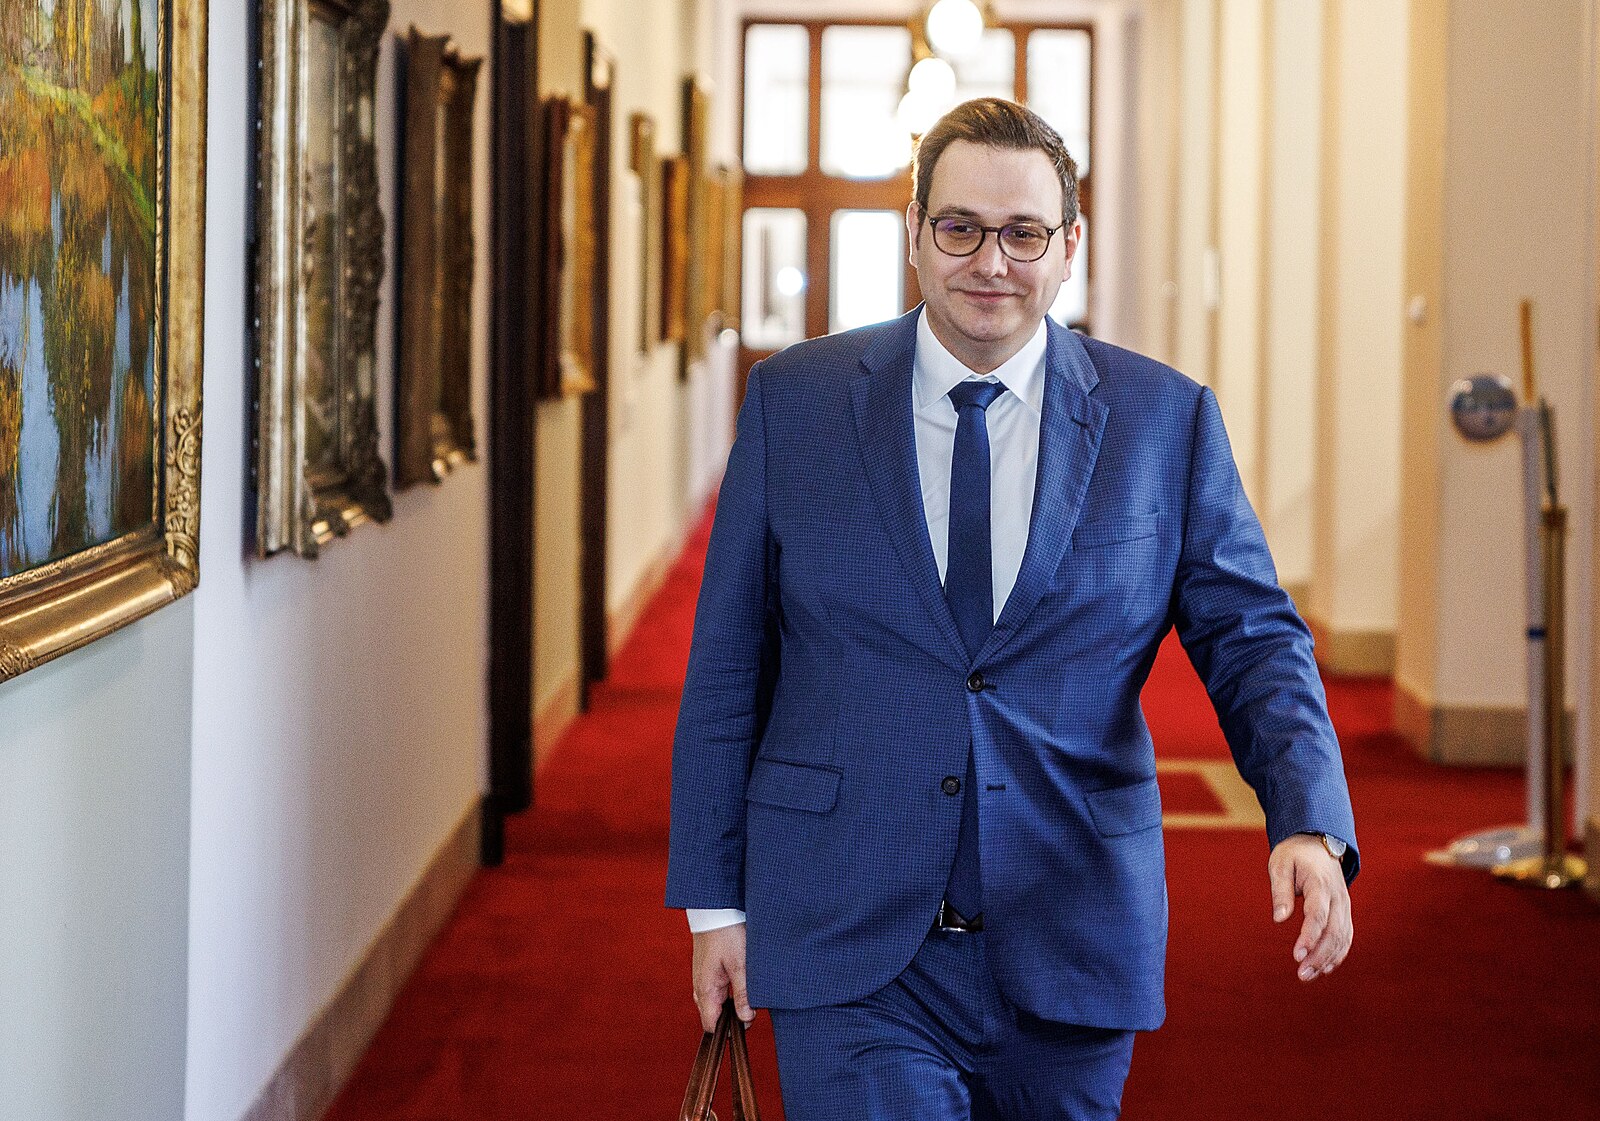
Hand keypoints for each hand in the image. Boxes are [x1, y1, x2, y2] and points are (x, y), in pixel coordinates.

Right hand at [691, 923, 753, 1031]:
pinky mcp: (709, 971)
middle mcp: (701, 987)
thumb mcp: (740, 965)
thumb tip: (745, 1019)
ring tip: (750, 993)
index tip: (746, 1025)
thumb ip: (743, 994)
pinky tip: (743, 984)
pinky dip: (731, 992)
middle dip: (733, 1017)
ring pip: (719, 1003)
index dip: (728, 1031)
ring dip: (734, 1003)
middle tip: (753, 1006)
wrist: (716, 910)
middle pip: (716, 1016)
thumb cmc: (726, 934)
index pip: (711, 1025)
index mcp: (705, 990)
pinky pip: (719, 990)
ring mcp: (704, 979)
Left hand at [1268, 834, 1352, 981]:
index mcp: (1320, 884)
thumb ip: (1280, 891)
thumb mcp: (1280, 864)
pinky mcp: (1345, 911)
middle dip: (1318, 955)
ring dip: (1327, 959)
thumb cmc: (1294, 854)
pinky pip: (1346, 936)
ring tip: (1308, 975)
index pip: (1318, 915)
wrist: (1318, 842)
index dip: (1309, 937)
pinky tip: (1324, 968)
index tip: (1297, 956)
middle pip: (1333, 932)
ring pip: (1342, 937)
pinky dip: (1338, 953)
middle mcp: (1337, 897)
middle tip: (1301, 974)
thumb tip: (1279, 919)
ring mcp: (1344, 905)